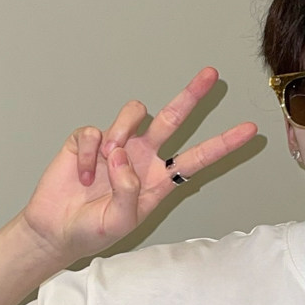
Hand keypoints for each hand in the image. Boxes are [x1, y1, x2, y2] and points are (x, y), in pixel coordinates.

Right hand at [20, 66, 256, 265]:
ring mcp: (117, 145)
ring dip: (123, 132)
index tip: (249, 131)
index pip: (197, 159)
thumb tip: (124, 156)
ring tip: (107, 162)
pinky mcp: (90, 140)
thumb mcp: (120, 224)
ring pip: (134, 114)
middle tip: (211, 74)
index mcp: (159, 180)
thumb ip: (129, 193)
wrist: (55, 230)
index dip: (223, 144)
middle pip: (173, 119)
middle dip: (192, 96)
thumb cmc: (92, 231)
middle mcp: (142, 157)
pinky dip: (90, 155)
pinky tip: (84, 175)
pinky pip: (95, 132)